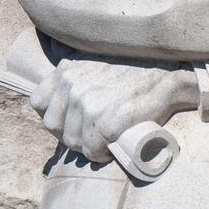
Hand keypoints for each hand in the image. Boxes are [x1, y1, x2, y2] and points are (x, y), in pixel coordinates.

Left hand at [29, 57, 198, 162]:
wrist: (169, 76)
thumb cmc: (136, 69)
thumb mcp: (97, 57)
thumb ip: (74, 65)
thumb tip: (55, 55)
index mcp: (67, 69)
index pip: (38, 102)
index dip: (55, 114)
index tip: (72, 118)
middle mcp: (73, 85)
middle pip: (53, 126)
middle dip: (71, 133)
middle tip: (92, 132)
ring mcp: (88, 104)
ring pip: (72, 142)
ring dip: (87, 146)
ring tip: (105, 139)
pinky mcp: (105, 122)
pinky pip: (92, 151)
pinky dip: (102, 153)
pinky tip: (113, 146)